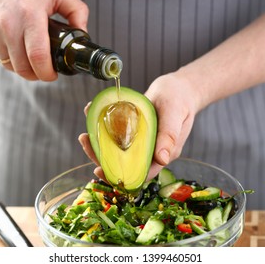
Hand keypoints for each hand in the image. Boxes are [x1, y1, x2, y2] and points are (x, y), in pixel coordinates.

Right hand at [0, 0, 88, 80]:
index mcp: (30, 16)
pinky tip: (14, 48)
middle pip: (23, 67)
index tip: (52, 75)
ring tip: (29, 58)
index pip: (38, 57)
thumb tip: (83, 33)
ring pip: (9, 65)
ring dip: (21, 67)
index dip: (47, 73)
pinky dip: (7, 58)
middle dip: (36, 75)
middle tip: (43, 70)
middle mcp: (8, 25)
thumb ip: (76, 12)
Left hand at [79, 71, 199, 181]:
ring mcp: (140, 142)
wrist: (180, 87)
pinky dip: (103, 128)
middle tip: (85, 140)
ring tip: (85, 132)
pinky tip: (93, 114)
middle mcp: (149, 151)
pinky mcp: (133, 131)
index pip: (139, 173)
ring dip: (99, 143)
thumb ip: (169, 136)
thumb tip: (162, 159)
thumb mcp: (174, 114)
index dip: (119, 175)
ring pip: (117, 150)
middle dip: (101, 157)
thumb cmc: (179, 99)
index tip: (99, 169)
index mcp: (162, 154)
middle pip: (123, 163)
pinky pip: (117, 134)